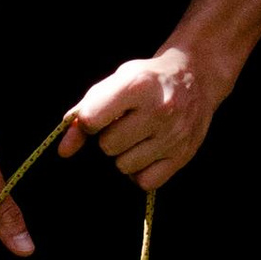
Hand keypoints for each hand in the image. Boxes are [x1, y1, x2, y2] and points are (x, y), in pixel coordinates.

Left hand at [64, 46, 228, 194]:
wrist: (195, 77)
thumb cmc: (147, 80)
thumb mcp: (115, 83)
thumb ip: (85, 112)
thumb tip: (64, 151)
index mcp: (138, 84)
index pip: (92, 119)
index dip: (89, 121)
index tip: (100, 115)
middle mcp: (160, 110)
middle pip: (108, 146)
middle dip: (110, 137)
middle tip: (126, 123)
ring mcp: (174, 135)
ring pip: (124, 166)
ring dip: (125, 155)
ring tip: (140, 136)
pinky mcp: (184, 156)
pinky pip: (144, 182)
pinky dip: (140, 172)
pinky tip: (148, 152)